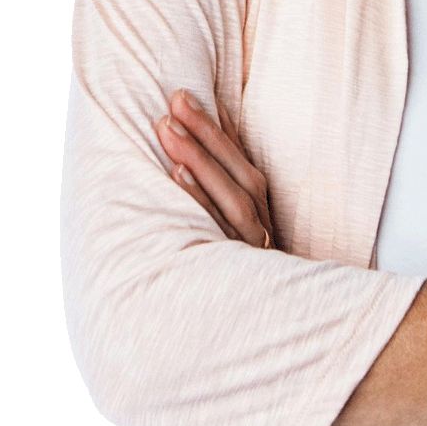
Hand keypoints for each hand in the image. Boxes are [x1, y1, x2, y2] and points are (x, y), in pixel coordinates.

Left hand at [155, 88, 275, 249]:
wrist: (250, 330)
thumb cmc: (229, 265)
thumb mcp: (227, 226)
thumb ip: (215, 187)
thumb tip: (197, 141)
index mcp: (255, 203)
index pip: (237, 156)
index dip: (215, 124)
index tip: (184, 95)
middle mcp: (259, 216)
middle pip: (236, 168)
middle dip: (205, 132)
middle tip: (175, 100)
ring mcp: (251, 239)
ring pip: (230, 192)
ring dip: (199, 156)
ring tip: (167, 128)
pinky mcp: (238, 261)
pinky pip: (217, 224)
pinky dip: (199, 196)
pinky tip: (177, 172)